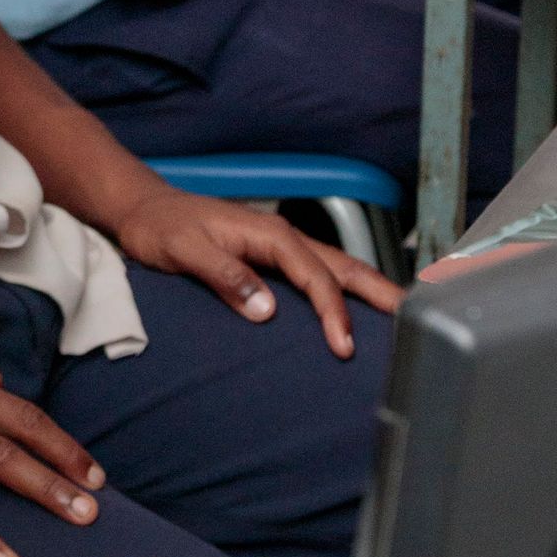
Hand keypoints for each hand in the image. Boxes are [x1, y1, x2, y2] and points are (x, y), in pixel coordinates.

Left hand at [107, 181, 400, 356]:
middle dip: (380, 293)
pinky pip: (318, 273)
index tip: (344, 347)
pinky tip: (353, 308)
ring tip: (400, 316)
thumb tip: (267, 310)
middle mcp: (283, 237)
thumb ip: (225, 276)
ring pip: (336, 268)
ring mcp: (280, 246)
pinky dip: (343, 289)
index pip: (316, 277)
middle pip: (343, 266)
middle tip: (413, 321)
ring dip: (368, 290)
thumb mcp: (185, 251)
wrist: (143, 209)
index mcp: (270, 235)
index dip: (333, 313)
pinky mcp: (272, 256)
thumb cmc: (161, 228)